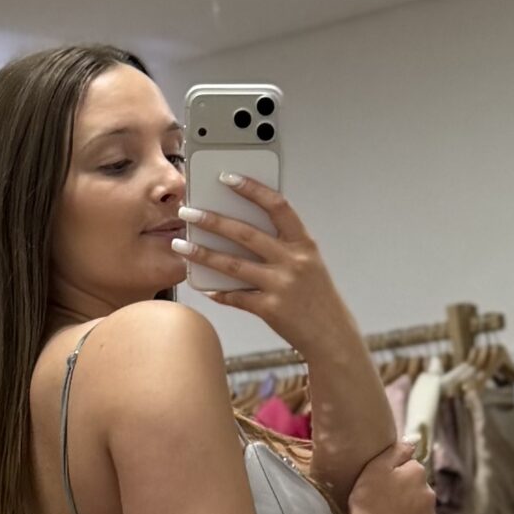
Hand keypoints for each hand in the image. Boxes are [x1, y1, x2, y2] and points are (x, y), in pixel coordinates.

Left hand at [171, 175, 345, 349]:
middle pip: (246, 233)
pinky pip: (236, 297)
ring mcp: (281, 285)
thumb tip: (244, 231)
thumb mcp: (309, 264)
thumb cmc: (317, 298)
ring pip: (233, 265)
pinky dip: (219, 292)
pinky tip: (204, 288)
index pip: (277, 206)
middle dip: (212, 220)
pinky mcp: (271, 309)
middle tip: (188, 211)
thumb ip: (283, 247)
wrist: (332, 335)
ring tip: (181, 245)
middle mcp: (293, 261)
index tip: (227, 177)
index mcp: (303, 244)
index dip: (252, 189)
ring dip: (202, 253)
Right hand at [346, 441, 435, 513]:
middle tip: (381, 499)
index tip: (380, 482)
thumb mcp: (376, 468)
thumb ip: (396, 451)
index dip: (394, 473)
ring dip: (407, 508)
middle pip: (416, 486)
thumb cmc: (369, 502)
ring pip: (418, 506)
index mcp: (418, 473)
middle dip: (404, 490)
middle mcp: (429, 493)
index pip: (410, 466)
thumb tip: (412, 442)